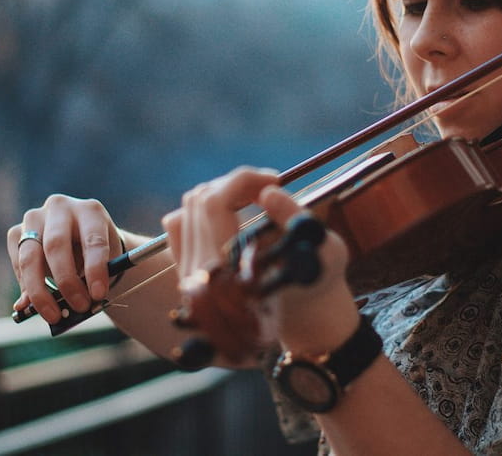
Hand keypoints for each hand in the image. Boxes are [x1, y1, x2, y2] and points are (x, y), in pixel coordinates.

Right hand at [7, 194, 123, 323]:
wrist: (80, 241)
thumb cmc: (96, 255)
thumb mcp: (103, 263)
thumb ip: (88, 281)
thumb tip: (60, 308)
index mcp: (90, 211)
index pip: (93, 240)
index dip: (96, 269)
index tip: (99, 295)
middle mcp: (60, 207)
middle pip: (56, 245)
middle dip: (66, 281)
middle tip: (78, 307)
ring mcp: (35, 217)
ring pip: (30, 256)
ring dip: (39, 290)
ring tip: (54, 315)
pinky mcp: (17, 231)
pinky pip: (17, 262)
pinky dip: (25, 286)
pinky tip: (34, 302)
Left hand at [162, 167, 353, 349]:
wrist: (298, 321)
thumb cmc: (315, 289)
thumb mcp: (321, 255)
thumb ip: (293, 219)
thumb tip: (268, 192)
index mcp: (226, 272)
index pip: (215, 203)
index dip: (244, 180)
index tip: (275, 180)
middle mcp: (198, 273)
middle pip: (200, 201)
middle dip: (236, 183)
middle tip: (267, 186)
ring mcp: (187, 273)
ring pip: (188, 209)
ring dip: (221, 192)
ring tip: (252, 196)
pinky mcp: (187, 272)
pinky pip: (179, 226)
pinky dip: (202, 209)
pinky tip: (229, 211)